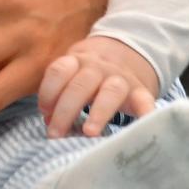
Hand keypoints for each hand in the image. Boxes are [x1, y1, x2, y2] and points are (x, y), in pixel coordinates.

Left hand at [38, 35, 158, 137]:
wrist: (127, 53)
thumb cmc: (90, 74)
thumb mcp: (74, 73)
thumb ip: (60, 95)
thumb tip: (50, 124)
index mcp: (77, 61)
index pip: (60, 70)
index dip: (49, 91)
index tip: (44, 112)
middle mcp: (99, 68)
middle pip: (81, 85)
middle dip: (65, 110)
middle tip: (55, 134)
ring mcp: (121, 79)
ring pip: (110, 92)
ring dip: (98, 112)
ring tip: (89, 133)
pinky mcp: (141, 92)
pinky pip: (145, 101)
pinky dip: (145, 113)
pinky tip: (142, 126)